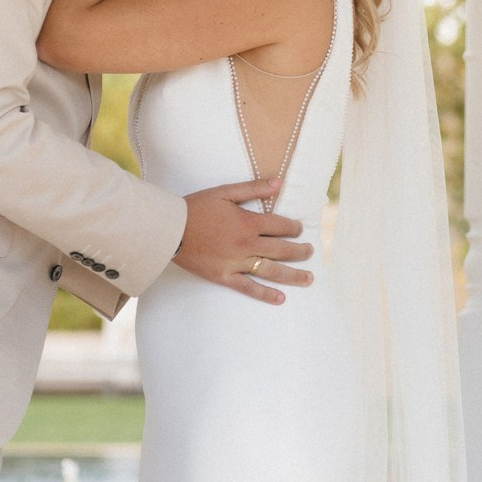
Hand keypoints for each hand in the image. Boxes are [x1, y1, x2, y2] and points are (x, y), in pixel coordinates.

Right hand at [175, 177, 313, 303]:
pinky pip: (249, 288)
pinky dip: (265, 294)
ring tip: (309, 278)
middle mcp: (247, 244)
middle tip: (310, 252)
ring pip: (271, 270)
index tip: (300, 229)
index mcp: (248, 222)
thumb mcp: (225, 192)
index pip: (280, 226)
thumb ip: (253, 188)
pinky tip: (281, 299)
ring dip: (293, 275)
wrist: (170, 229)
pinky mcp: (224, 277)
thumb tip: (279, 182)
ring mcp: (237, 263)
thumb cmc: (196, 207)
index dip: (293, 227)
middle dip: (299, 251)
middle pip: (282, 249)